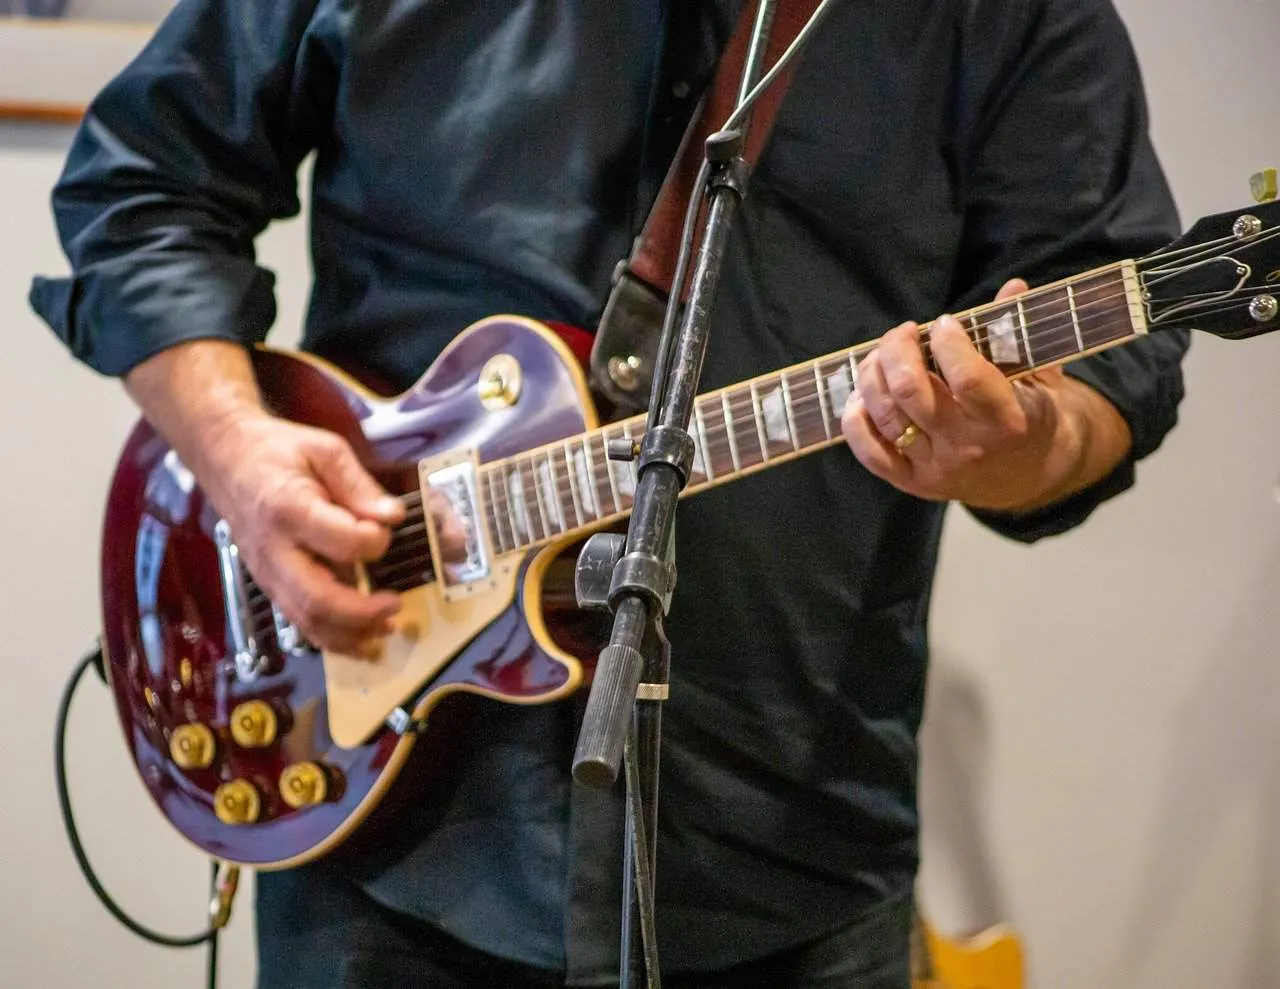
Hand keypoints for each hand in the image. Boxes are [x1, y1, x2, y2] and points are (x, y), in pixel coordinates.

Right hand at [198, 412, 465, 654]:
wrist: (224, 457)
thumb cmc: (277, 451)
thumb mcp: (324, 450)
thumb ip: (359, 485)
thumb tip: (392, 516)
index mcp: (289, 509)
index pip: (341, 542)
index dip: (373, 542)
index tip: (387, 528)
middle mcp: (275, 550)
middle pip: (318, 599)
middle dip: (362, 612)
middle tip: (396, 604)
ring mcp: (268, 573)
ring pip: (307, 620)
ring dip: (350, 635)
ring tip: (385, 630)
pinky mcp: (269, 584)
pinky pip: (299, 621)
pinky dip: (332, 638)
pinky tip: (361, 639)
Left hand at [840, 278, 1123, 511]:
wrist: (1030, 474)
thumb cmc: (1030, 412)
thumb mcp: (1038, 375)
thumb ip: (1018, 333)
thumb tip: (1013, 285)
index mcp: (1006, 421)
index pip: (967, 379)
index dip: (949, 343)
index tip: (943, 323)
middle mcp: (967, 448)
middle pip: (911, 391)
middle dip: (897, 349)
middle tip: (904, 332)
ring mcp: (935, 468)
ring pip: (885, 415)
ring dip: (872, 374)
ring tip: (881, 356)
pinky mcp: (910, 482)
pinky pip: (869, 452)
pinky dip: (856, 419)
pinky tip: (863, 395)